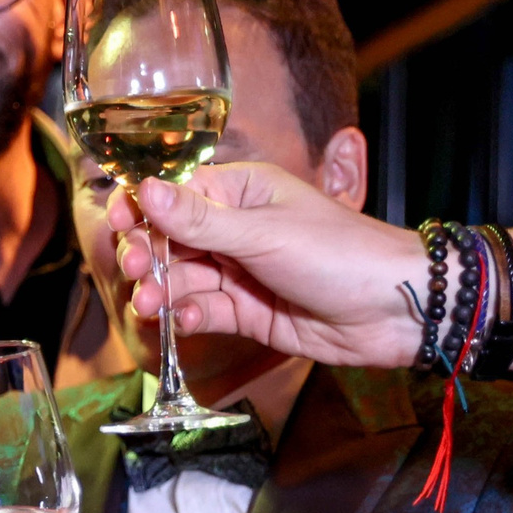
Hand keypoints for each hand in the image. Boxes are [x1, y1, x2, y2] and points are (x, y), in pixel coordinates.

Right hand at [115, 163, 426, 368]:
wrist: (394, 310)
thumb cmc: (339, 252)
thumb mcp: (264, 232)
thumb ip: (199, 219)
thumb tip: (143, 190)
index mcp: (240, 192)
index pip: (174, 195)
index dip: (141, 209)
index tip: (117, 224)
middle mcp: (235, 229)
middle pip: (170, 240)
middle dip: (147, 255)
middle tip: (137, 270)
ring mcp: (239, 272)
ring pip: (182, 279)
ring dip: (162, 291)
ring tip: (151, 305)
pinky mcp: (247, 312)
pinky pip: (205, 311)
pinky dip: (190, 316)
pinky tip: (187, 321)